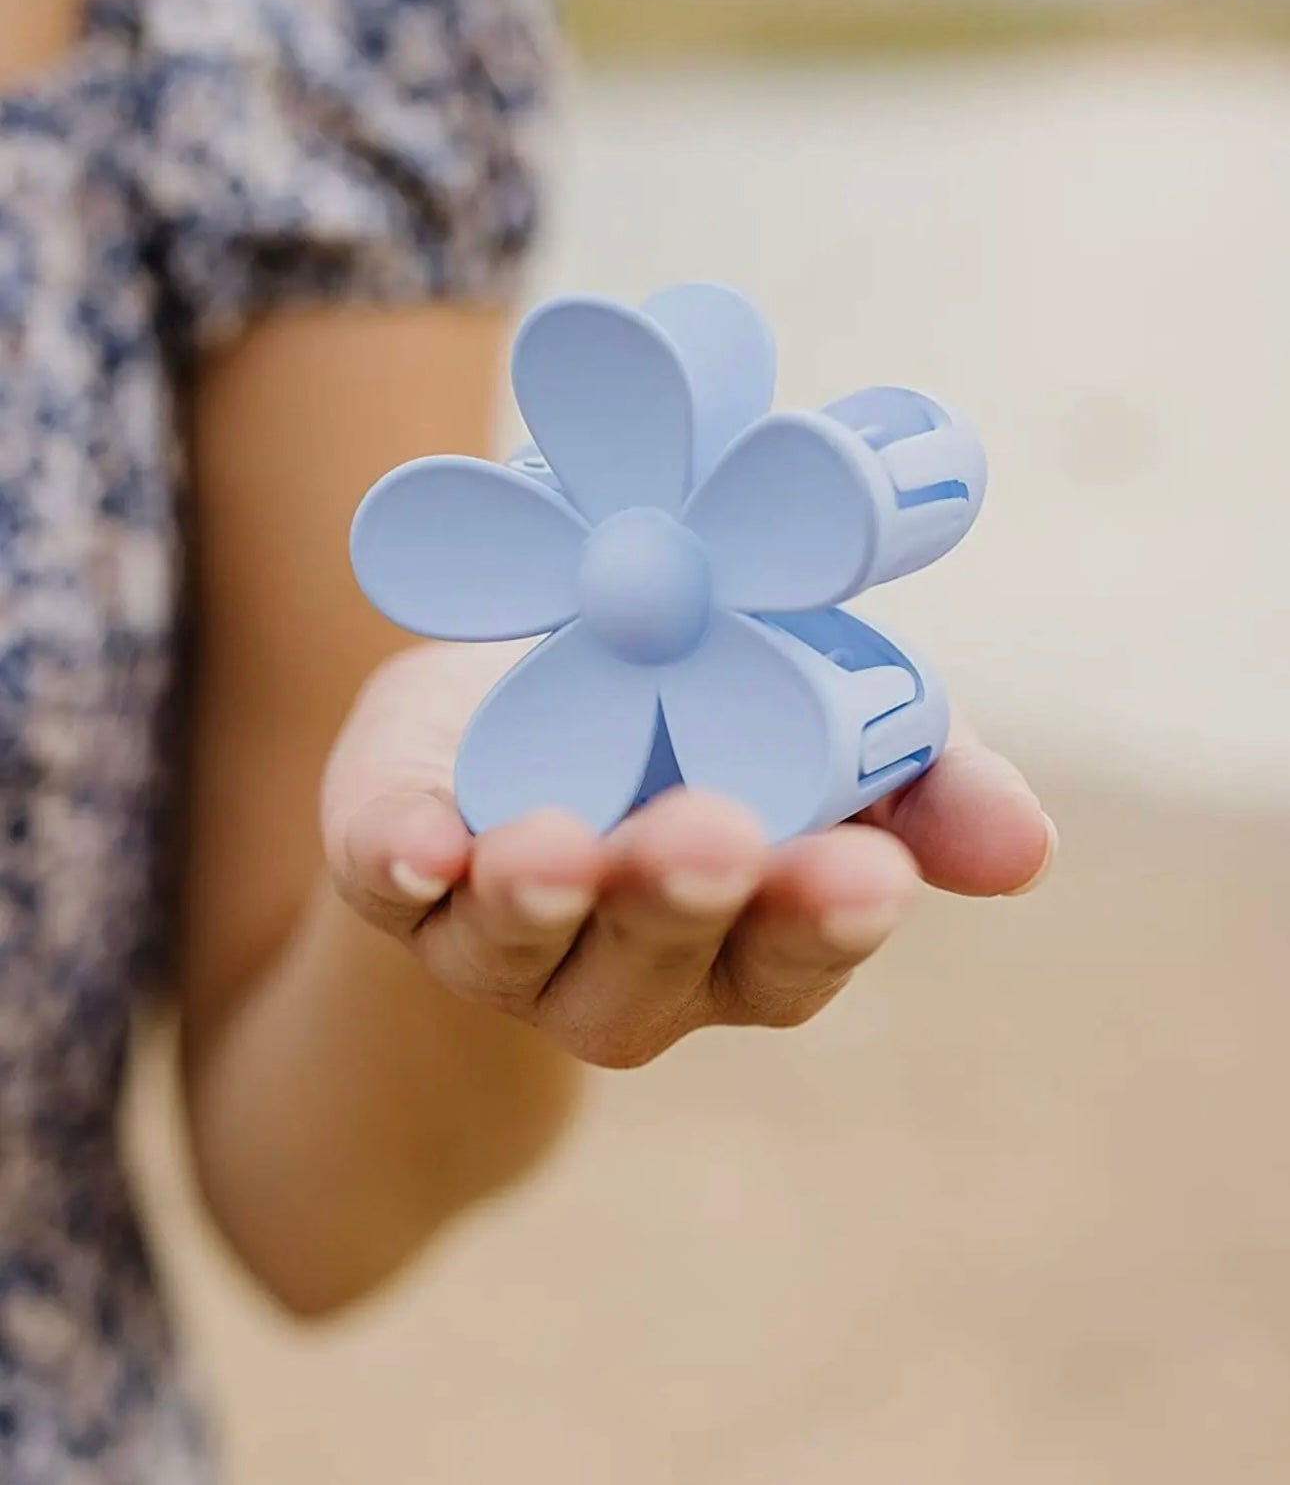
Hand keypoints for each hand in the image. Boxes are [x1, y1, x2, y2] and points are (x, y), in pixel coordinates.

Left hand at [323, 643, 1056, 1070]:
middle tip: (718, 835)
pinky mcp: (393, 864)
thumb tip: (1027, 846)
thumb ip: (920, 781)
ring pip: (517, 940)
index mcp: (742, 934)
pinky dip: (398, 861)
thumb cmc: (705, 716)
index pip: (793, 957)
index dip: (827, 921)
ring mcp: (498, 932)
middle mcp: (621, 962)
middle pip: (653, 963)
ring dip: (540, 896)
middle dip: (683, 902)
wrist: (526, 689)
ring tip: (560, 845)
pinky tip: (414, 844)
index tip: (871, 874)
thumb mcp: (822, 720)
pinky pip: (386, 879)